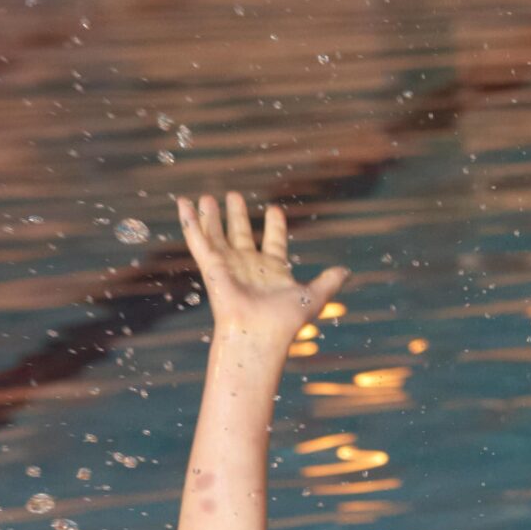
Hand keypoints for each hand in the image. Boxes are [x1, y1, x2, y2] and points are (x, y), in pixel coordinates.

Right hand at [177, 192, 347, 349]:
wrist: (260, 333)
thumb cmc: (285, 320)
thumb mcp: (313, 297)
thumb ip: (329, 282)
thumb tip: (347, 272)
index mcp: (273, 269)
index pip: (273, 241)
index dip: (274, 225)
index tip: (274, 209)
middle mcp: (249, 265)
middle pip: (242, 234)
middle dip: (238, 215)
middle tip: (233, 196)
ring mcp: (228, 264)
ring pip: (217, 234)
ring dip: (212, 216)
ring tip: (209, 197)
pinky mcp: (210, 264)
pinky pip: (197, 238)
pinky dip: (189, 220)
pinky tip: (183, 203)